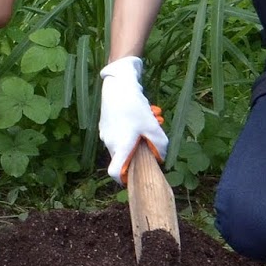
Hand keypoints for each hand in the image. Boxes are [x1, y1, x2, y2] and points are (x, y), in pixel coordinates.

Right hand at [99, 56, 168, 180]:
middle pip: (121, 157)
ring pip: (120, 144)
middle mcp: (109, 143)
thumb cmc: (135, 108)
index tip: (134, 175)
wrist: (118, 86)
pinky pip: (116, 135)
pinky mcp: (104, 125)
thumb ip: (160, 145)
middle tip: (147, 141)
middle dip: (135, 153)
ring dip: (132, 140)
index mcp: (120, 147)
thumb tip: (161, 157)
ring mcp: (105, 134)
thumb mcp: (153, 126)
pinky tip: (135, 116)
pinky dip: (126, 131)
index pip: (115, 173)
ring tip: (145, 123)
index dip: (123, 179)